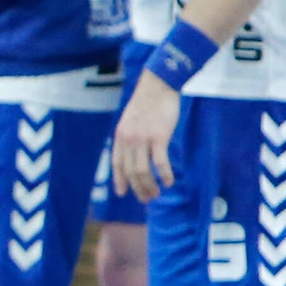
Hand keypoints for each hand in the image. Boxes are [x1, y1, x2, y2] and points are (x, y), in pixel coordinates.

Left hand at [111, 71, 179, 201]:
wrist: (157, 87)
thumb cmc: (147, 104)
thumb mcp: (131, 121)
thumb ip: (130, 137)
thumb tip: (134, 153)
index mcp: (120, 136)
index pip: (117, 163)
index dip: (119, 180)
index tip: (122, 193)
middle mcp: (128, 140)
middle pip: (130, 171)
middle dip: (138, 188)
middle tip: (147, 199)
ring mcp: (142, 139)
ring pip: (143, 171)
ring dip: (149, 186)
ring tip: (157, 194)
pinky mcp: (158, 137)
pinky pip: (160, 163)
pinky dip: (164, 175)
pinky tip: (169, 182)